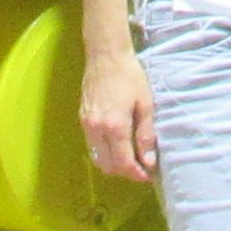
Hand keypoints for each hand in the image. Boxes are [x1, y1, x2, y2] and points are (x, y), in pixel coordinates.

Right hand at [79, 51, 156, 180]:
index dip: (136, 174)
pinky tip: (117, 146)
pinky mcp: (82, 120)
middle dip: (125, 172)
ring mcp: (87, 125)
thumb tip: (148, 161)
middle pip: (108, 166)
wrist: (106, 56)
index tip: (147, 175)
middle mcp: (97, 130)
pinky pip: (92, 146)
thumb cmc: (130, 77)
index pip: (123, 163)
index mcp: (115, 126)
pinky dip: (104, 153)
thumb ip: (145, 134)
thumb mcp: (145, 104)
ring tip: (130, 158)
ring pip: (98, 159)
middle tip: (141, 167)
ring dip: (114, 165)